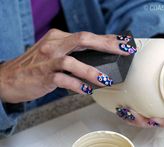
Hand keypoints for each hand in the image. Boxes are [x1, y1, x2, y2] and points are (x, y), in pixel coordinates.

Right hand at [0, 29, 135, 102]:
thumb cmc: (35, 65)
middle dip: (106, 45)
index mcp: (58, 37)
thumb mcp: (53, 51)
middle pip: (83, 40)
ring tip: (105, 79)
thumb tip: (97, 57)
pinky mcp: (43, 76)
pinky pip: (63, 80)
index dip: (107, 39)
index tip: (123, 43)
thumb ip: (72, 51)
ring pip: (73, 62)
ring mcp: (48, 60)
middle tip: (123, 51)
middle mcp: (54, 45)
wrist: (8, 77)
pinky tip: (86, 90)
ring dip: (91, 71)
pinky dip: (77, 85)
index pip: (87, 35)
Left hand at [115, 36, 163, 127]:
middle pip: (158, 121)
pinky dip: (129, 115)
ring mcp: (155, 106)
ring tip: (124, 111)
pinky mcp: (144, 103)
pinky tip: (121, 108)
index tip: (155, 119)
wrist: (161, 63)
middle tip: (134, 115)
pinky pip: (138, 114)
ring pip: (146, 119)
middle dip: (145, 122)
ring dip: (135, 119)